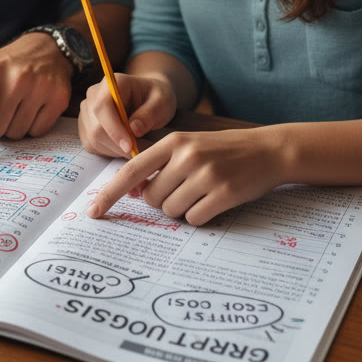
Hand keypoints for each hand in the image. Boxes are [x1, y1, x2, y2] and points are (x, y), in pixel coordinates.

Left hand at [0, 33, 72, 164]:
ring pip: (16, 133)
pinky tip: (33, 108)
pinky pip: (37, 132)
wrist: (47, 48)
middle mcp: (17, 78)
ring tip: (17, 105)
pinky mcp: (59, 98)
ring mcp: (41, 87)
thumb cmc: (7, 64)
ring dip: (12, 127)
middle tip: (0, 107)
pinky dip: (31, 127)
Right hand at [77, 73, 176, 156]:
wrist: (148, 98)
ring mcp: (87, 110)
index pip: (102, 107)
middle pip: (96, 128)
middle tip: (140, 151)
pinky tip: (124, 145)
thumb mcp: (162, 102)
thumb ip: (149, 114)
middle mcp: (94, 94)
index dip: (114, 129)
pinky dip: (110, 151)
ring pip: (94, 139)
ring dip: (116, 150)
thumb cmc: (155, 98)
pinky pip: (92, 145)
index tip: (130, 146)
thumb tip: (134, 129)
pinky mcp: (85, 126)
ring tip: (136, 146)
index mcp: (112, 83)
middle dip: (118, 145)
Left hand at [85, 127, 287, 225]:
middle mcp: (186, 156)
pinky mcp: (223, 194)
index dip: (110, 193)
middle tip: (185, 188)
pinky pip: (194, 219)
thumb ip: (161, 163)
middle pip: (153, 198)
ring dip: (183, 208)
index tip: (94, 212)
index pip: (131, 171)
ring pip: (172, 211)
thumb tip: (136, 191)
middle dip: (163, 200)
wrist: (267, 150)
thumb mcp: (190, 146)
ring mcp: (205, 175)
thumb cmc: (223, 150)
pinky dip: (201, 215)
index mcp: (173, 141)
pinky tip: (215, 200)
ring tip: (203, 191)